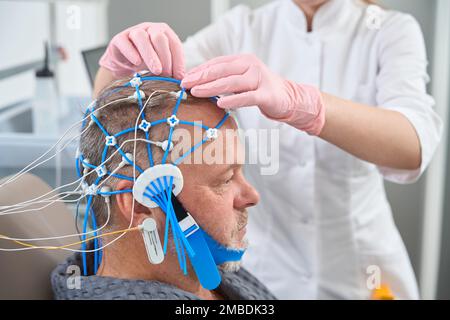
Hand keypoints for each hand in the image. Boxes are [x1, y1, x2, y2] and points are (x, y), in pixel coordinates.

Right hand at [99, 22, 184, 78]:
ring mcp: (133, 32)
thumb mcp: (161, 65)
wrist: (123, 63)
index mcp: (164, 33)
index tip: (178, 77)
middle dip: (165, 57)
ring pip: (141, 37)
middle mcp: (150, 29)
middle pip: (159, 37)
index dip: (178, 61)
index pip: (174, 44)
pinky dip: (131, 53)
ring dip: (150, 55)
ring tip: (156, 71)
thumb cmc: (146, 63)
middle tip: (167, 74)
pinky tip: (137, 63)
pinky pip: (124, 42)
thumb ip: (171, 69)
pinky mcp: (119, 39)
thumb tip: (181, 80)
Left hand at [181, 54, 324, 134]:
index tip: (184, 78)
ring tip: (196, 92)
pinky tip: (220, 103)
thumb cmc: (260, 89)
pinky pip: (247, 97)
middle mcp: (250, 65)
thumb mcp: (241, 79)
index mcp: (242, 60)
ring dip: (212, 87)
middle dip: (201, 77)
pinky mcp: (266, 94)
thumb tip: (199, 83)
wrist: (288, 97)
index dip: (199, 70)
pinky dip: (233, 100)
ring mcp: (259, 79)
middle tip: (185, 84)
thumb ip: (225, 78)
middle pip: (221, 70)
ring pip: (231, 82)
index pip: (217, 62)